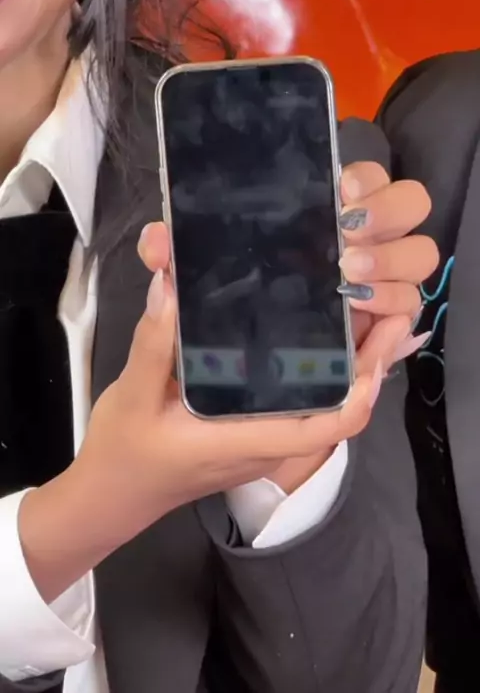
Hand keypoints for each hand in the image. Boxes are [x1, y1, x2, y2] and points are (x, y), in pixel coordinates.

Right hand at [18, 170, 437, 604]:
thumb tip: (171, 286)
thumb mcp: (133, 396)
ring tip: (361, 311)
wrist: (111, 494)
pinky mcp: (251, 431)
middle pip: (337, 407)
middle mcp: (266, 442)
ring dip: (349, 364)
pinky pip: (300, 402)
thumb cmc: (125, 453)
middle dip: (368, 362)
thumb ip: (155, 344)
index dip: (362, 389)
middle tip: (384, 308)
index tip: (379, 345)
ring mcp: (261, 439)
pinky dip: (319, 371)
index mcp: (246, 440)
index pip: (328, 426)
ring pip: (322, 404)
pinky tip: (315, 333)